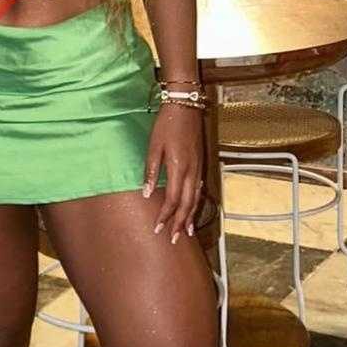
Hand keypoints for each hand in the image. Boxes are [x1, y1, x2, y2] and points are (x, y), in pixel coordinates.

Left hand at [143, 104, 204, 242]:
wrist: (185, 106)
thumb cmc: (166, 125)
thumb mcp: (154, 146)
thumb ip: (150, 171)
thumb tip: (146, 193)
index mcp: (178, 168)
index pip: (172, 200)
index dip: (165, 216)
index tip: (157, 229)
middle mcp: (191, 172)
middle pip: (187, 204)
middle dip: (180, 223)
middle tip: (173, 240)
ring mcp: (198, 168)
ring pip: (196, 199)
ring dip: (190, 217)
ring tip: (186, 232)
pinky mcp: (200, 164)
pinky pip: (199, 190)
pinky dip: (196, 204)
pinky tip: (193, 210)